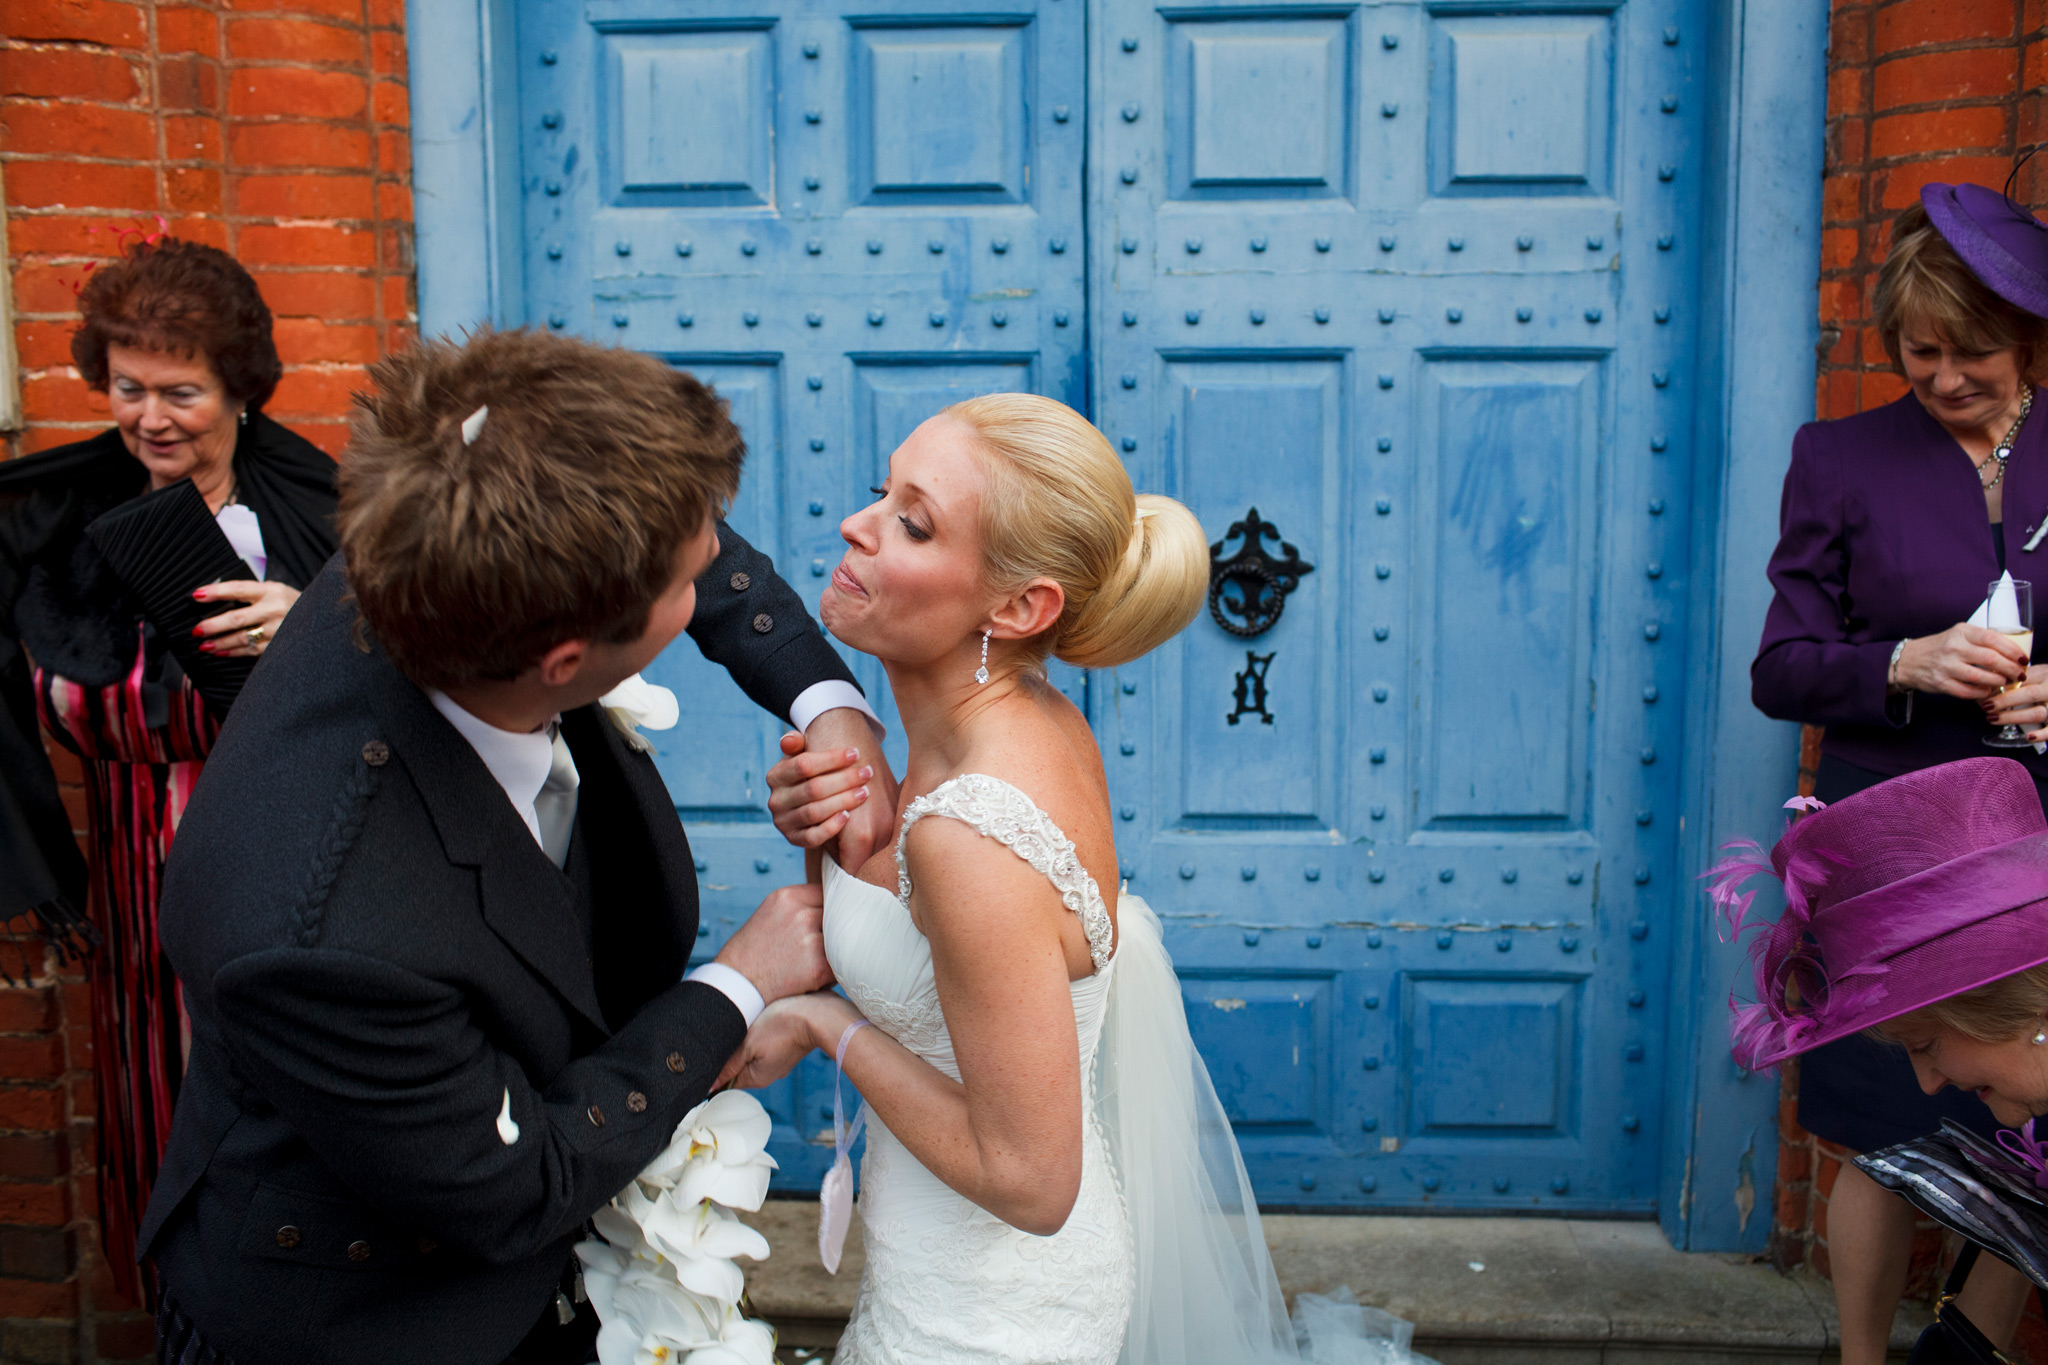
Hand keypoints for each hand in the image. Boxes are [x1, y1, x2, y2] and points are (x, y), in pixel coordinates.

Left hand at [193, 580, 299, 658]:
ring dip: (221, 643)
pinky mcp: (280, 645)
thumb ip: (251, 594)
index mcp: (271, 591)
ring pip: (243, 637)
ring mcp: (278, 629)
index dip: (216, 592)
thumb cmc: (290, 603)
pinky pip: (252, 650)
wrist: (322, 618)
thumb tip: (217, 602)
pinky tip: (221, 652)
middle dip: (213, 625)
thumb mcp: (274, 591)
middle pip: (237, 618)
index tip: (196, 595)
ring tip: (204, 645)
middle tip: (196, 630)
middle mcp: (275, 609)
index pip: (238, 589)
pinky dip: (234, 652)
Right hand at [714, 882, 830, 1004]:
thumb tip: (834, 907)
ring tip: (820, 960)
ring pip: (843, 940)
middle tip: (826, 944)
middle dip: (836, 930)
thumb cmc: (751, 952)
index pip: (828, 893)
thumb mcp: (770, 914)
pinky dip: (836, 972)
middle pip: (839, 915)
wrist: (735, 986)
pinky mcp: (817, 966)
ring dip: (838, 950)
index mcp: (788, 897)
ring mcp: (810, 939)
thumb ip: (800, 907)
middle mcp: (801, 914)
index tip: (830, 920)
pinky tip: (819, 977)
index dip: (832, 908)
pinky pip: (842, 964)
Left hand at [714, 991, 861, 1090]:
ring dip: (744, 1046)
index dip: (715, 1072)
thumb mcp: (748, 1044)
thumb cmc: (783, 1025)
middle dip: (729, 1057)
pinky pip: (765, 1049)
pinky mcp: (787, 1049)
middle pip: (739, 1069)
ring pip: (752, 1057)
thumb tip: (708, 1086)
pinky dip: (758, 1040)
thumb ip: (728, 1065)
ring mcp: (779, 1062)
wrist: (820, 1013)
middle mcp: (768, 1074)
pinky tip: (760, 1025)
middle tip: (724, 1038)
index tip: (708, 1058)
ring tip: (743, 1029)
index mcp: (756, 1078)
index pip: (726, 1083)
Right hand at [768, 708, 899, 871]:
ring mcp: (783, 822)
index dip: (831, 759)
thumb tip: (791, 740)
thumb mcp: (801, 756)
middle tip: (867, 773)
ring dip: (843, 801)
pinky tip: (848, 816)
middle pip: (813, 789)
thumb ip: (796, 744)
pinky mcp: (793, 839)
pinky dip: (831, 827)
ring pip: (815, 812)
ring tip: (864, 792)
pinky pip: (812, 837)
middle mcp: (776, 800)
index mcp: (776, 776)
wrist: (806, 801)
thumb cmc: (810, 774)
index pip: (803, 765)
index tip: (856, 753)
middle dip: (844, 780)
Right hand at [1895, 624, 2028, 699]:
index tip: (2023, 658)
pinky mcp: (1941, 683)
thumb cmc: (1940, 647)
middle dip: (2010, 669)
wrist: (1908, 660)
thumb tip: (2012, 652)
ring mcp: (1946, 666)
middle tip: (2019, 674)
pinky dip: (1981, 693)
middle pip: (1990, 659)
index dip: (2012, 650)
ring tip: (2004, 682)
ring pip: (1980, 677)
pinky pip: (1968, 691)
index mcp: (1961, 632)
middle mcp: (1953, 648)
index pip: (1992, 639)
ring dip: (1998, 681)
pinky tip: (1987, 690)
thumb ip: (1982, 639)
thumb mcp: (1959, 635)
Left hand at [1985, 664, 2047, 738]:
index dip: (1999, 686)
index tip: (1981, 693)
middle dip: (2003, 701)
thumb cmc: (2047, 682)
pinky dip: (2041, 735)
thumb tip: (1985, 687)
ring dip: (2012, 718)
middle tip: (1985, 706)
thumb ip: (2016, 679)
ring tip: (1993, 719)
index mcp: (2044, 674)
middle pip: (2028, 694)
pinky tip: (2028, 737)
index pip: (2020, 679)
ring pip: (2037, 713)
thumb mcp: (2036, 674)